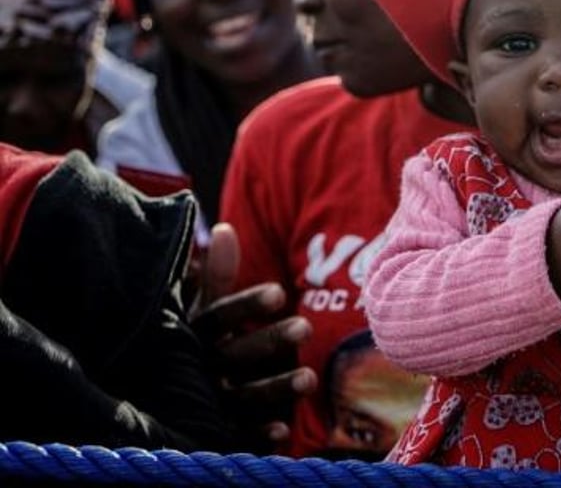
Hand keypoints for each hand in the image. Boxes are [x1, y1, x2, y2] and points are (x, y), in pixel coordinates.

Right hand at [190, 223, 316, 449]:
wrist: (147, 395)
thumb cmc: (186, 343)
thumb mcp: (199, 309)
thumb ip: (216, 274)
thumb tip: (225, 227)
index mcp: (194, 335)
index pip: (221, 316)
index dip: (248, 305)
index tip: (279, 291)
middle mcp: (198, 367)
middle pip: (235, 354)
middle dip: (270, 342)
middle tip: (307, 327)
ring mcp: (204, 400)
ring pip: (241, 395)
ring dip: (275, 388)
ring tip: (310, 379)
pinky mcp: (211, 430)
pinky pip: (235, 434)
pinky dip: (257, 434)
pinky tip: (283, 431)